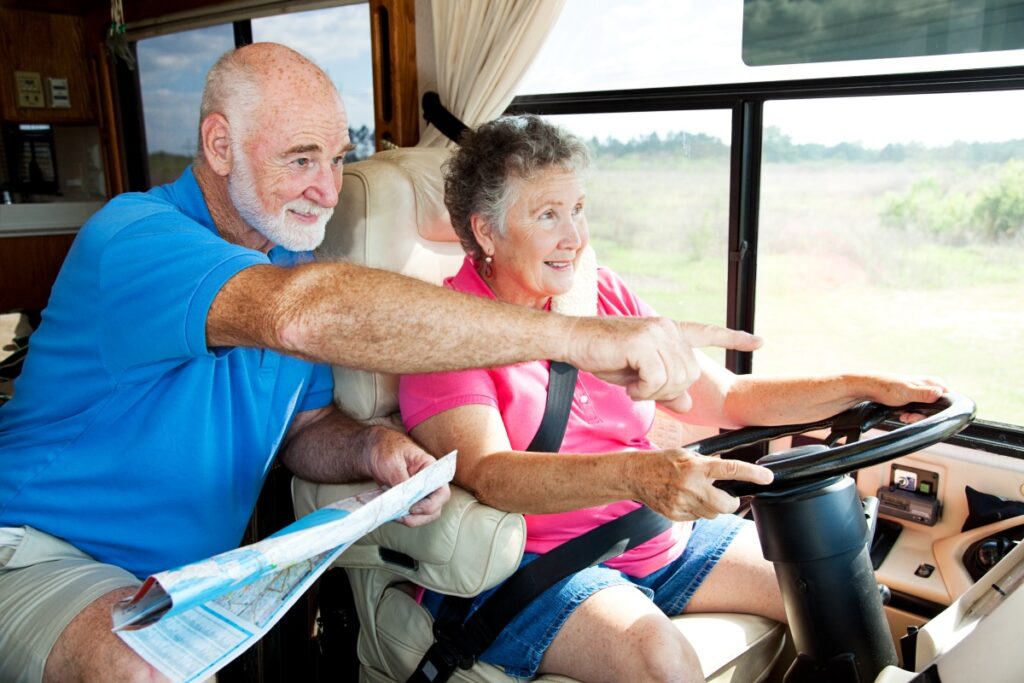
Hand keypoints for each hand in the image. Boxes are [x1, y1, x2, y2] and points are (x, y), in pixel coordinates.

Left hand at [365, 426, 450, 526]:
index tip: (412, 507)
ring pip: (426, 515)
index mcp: (430, 468)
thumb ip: (401, 481)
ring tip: (395, 515)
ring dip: (412, 519)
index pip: (442, 492)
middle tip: (401, 516)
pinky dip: (404, 517)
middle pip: (436, 508)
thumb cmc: (386, 449)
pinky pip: (413, 514)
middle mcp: (430, 482)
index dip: (431, 504)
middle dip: (420, 517)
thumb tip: (405, 501)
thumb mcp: (392, 462)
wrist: (374, 450)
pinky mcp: (410, 498)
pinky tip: (392, 513)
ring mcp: (421, 492)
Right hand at [567, 317, 761, 402]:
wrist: (573, 340)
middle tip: (641, 389)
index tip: (759, 341)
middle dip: (667, 390)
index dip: (734, 339)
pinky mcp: (643, 342)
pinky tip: (630, 386)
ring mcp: (656, 333)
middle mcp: (667, 328)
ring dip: (654, 391)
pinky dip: (644, 390)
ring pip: (676, 378)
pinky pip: (657, 379)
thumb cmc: (602, 356)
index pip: (707, 332)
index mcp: (668, 331)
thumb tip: (687, 403)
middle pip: (689, 373)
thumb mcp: (638, 376)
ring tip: (633, 385)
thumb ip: (664, 386)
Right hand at [627, 449, 772, 520]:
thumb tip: (730, 472)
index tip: (767, 477)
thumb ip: (707, 463)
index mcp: (696, 468)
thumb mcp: (687, 455)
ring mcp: (683, 504)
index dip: (753, 474)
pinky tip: (686, 499)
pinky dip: (698, 511)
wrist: (635, 475)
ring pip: (712, 514)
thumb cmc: (662, 462)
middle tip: (728, 495)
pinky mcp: (676, 515)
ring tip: (699, 494)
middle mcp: (691, 487)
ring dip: (713, 506)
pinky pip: (697, 518)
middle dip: (731, 502)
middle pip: (726, 505)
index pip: (731, 470)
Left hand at [856, 374, 948, 422]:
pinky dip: (911, 415)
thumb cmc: (886, 387)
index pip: (949, 398)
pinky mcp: (913, 399)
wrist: (869, 389)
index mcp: (932, 382)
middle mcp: (929, 387)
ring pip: (927, 410)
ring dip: (916, 416)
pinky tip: (902, 415)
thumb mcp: (906, 392)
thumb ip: (923, 394)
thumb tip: (939, 393)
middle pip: (938, 407)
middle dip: (924, 415)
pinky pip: (918, 411)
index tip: (926, 414)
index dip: (940, 410)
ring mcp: (921, 393)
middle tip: (910, 416)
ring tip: (904, 416)